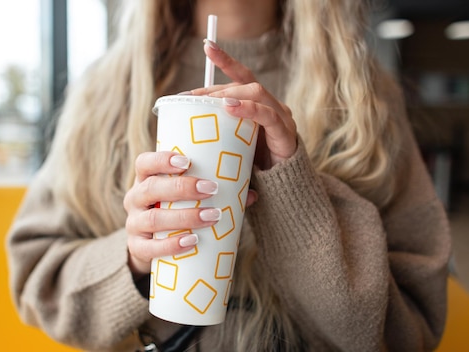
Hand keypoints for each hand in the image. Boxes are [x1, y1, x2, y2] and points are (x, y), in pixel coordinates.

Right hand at [123, 151, 221, 276]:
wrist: (151, 247)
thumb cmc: (174, 212)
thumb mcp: (185, 199)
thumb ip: (214, 193)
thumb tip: (251, 194)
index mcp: (145, 180)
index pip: (144, 163)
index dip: (161, 160)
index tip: (187, 161)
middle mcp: (134, 199)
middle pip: (150, 188)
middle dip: (182, 188)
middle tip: (211, 189)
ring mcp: (133, 224)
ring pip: (153, 219)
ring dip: (184, 217)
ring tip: (212, 216)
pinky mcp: (136, 248)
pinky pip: (149, 247)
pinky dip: (171, 244)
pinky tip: (191, 241)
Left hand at [190, 39, 296, 169]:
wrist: (280, 190)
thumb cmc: (252, 167)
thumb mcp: (231, 144)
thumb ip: (217, 130)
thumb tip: (183, 123)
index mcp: (258, 105)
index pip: (241, 76)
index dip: (225, 60)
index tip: (207, 45)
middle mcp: (271, 105)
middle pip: (244, 83)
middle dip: (216, 88)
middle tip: (191, 97)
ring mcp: (281, 117)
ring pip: (256, 92)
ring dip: (230, 94)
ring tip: (210, 102)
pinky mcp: (285, 133)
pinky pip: (267, 115)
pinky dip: (248, 109)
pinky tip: (230, 108)